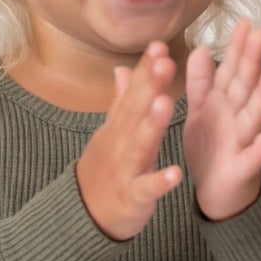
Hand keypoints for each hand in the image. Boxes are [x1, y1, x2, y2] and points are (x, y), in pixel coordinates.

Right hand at [75, 45, 185, 240]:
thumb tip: (122, 68)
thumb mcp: (110, 134)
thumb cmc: (105, 171)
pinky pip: (147, 189)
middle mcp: (119, 143)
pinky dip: (160, 181)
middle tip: (165, 60)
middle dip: (149, 86)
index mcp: (118, 127)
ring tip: (166, 102)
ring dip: (151, 124)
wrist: (83, 217)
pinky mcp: (132, 198)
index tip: (159, 44)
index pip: (132, 93)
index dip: (144, 70)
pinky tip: (177, 173)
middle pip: (134, 112)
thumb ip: (120, 102)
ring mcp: (124, 170)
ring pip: (138, 145)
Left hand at [182, 18, 260, 220]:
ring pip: (255, 115)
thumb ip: (202, 82)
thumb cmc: (212, 148)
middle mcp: (238, 118)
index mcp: (225, 103)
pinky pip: (252, 159)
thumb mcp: (203, 111)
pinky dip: (260, 150)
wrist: (217, 192)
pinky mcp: (241, 169)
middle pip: (246, 86)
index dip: (238, 47)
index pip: (233, 70)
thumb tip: (201, 48)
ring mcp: (243, 142)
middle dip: (254, 60)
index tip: (245, 22)